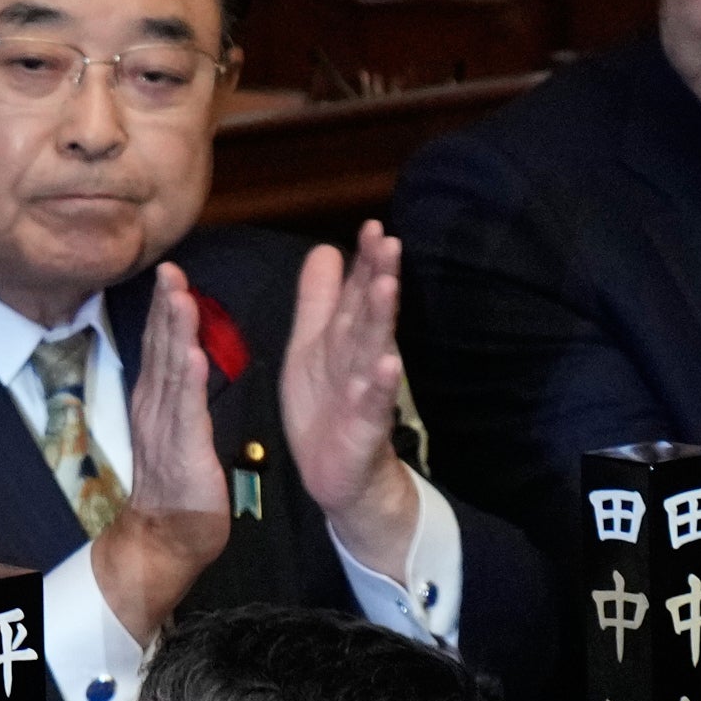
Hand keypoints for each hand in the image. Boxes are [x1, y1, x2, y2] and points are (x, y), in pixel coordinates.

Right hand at [86, 264, 233, 641]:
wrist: (169, 535)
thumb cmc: (180, 484)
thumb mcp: (177, 427)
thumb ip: (179, 392)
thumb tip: (183, 356)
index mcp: (158, 400)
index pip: (161, 345)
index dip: (166, 308)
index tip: (171, 270)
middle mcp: (156, 406)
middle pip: (161, 348)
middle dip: (167, 306)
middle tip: (171, 268)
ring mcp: (167, 427)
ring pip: (171, 371)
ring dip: (175, 331)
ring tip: (180, 296)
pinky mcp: (184, 451)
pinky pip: (186, 411)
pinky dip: (188, 381)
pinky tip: (191, 355)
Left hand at [279, 221, 424, 574]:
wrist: (337, 474)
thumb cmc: (326, 406)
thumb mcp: (312, 347)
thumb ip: (318, 301)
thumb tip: (326, 248)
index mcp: (343, 339)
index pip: (357, 293)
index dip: (364, 262)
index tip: (373, 226)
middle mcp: (359, 360)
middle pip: (369, 314)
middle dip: (378, 277)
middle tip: (389, 242)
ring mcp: (365, 393)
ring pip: (373, 350)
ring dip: (381, 319)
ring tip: (388, 286)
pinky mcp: (364, 429)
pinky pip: (373, 405)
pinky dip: (380, 386)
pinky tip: (389, 364)